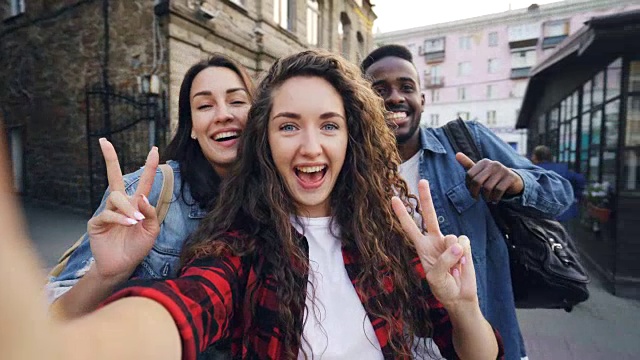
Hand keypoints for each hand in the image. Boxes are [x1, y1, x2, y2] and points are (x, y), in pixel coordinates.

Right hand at [87, 138, 160, 280]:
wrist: (122, 266)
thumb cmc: (137, 248)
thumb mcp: (152, 230)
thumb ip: (151, 212)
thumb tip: (142, 196)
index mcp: (137, 204)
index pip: (144, 181)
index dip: (149, 166)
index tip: (155, 149)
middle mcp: (120, 204)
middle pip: (114, 176)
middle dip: (109, 158)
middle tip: (103, 141)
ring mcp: (107, 211)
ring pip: (116, 197)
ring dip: (128, 208)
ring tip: (136, 221)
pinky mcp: (97, 222)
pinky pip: (108, 214)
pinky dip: (120, 218)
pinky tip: (129, 224)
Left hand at [391, 180, 477, 310]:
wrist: (460, 296)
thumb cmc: (442, 288)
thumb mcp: (435, 277)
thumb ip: (444, 260)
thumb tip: (456, 244)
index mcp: (421, 247)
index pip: (409, 227)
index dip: (402, 214)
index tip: (393, 198)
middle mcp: (434, 240)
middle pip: (430, 215)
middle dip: (426, 198)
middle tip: (423, 181)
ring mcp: (449, 242)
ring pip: (451, 237)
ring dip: (453, 255)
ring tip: (453, 268)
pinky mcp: (463, 245)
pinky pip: (464, 242)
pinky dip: (464, 254)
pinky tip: (462, 264)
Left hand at [456, 152, 523, 202]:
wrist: (513, 181)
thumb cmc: (492, 177)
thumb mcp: (480, 171)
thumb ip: (468, 164)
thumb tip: (457, 154)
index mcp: (484, 162)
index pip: (469, 175)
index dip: (468, 186)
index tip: (472, 192)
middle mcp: (493, 164)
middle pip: (477, 181)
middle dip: (475, 193)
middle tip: (476, 198)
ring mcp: (503, 170)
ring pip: (488, 188)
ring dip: (486, 197)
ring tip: (487, 199)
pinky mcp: (510, 177)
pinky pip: (498, 191)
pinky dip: (495, 198)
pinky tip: (494, 200)